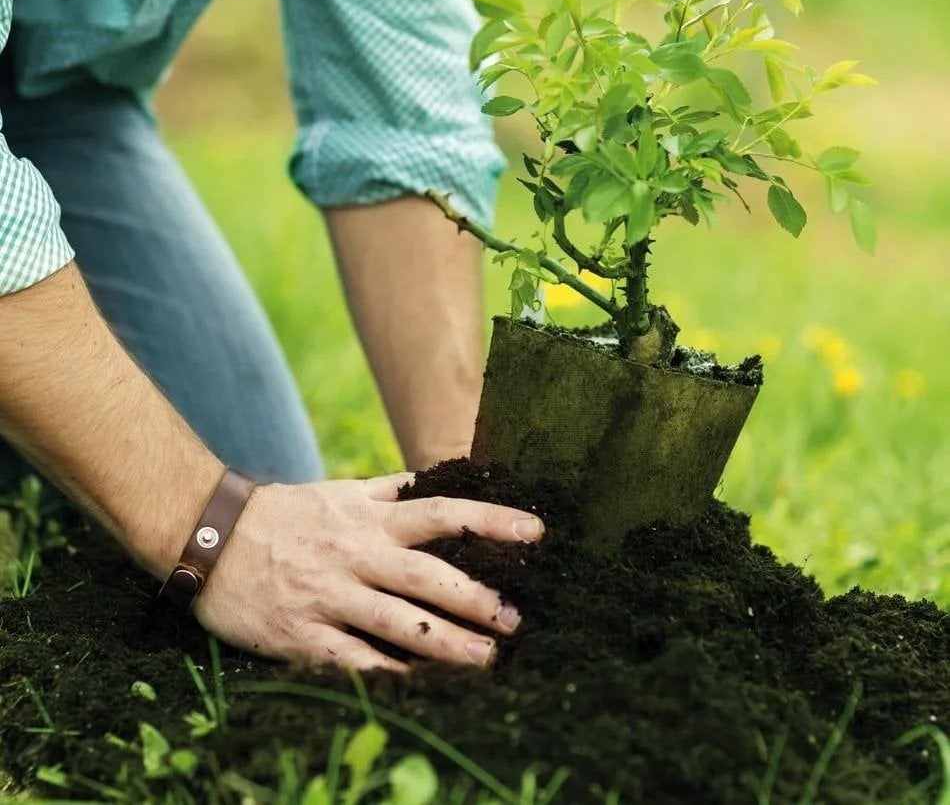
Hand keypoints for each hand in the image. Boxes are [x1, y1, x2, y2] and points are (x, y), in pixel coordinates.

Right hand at [193, 472, 543, 671]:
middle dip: (477, 598)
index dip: (490, 521)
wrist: (210, 536)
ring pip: (397, 622)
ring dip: (446, 642)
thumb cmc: (286, 513)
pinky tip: (422, 686)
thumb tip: (438, 478)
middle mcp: (355, 553)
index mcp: (369, 517)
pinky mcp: (301, 634)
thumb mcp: (340, 491)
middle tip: (517, 619)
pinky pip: (353, 659)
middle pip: (427, 575)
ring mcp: (329, 595)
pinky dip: (389, 672)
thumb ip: (390, 490)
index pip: (442, 513)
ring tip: (488, 659)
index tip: (534, 533)